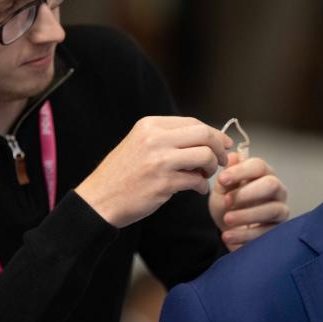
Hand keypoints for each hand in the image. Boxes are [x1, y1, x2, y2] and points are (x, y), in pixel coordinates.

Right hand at [76, 116, 231, 227]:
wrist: (99, 199)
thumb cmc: (122, 174)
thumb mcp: (139, 144)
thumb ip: (167, 138)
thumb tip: (204, 137)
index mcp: (150, 126)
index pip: (193, 122)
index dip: (214, 133)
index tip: (223, 144)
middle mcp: (155, 139)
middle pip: (204, 135)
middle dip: (220, 148)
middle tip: (223, 160)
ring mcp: (160, 161)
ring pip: (205, 156)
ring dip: (212, 167)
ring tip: (205, 175)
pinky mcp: (164, 183)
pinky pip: (196, 180)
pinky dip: (201, 185)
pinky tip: (195, 189)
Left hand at [209, 153, 288, 250]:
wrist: (229, 231)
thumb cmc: (228, 206)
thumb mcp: (221, 190)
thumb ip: (226, 176)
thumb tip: (232, 157)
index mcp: (263, 174)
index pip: (258, 165)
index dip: (240, 171)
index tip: (222, 180)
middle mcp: (277, 189)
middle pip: (271, 184)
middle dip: (247, 193)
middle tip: (227, 201)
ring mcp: (280, 209)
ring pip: (271, 209)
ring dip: (246, 215)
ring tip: (227, 219)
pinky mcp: (278, 230)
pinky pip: (266, 231)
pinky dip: (245, 234)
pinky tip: (229, 235)